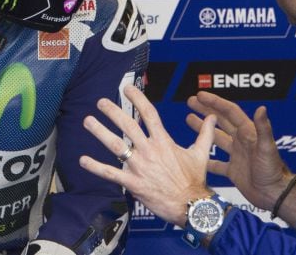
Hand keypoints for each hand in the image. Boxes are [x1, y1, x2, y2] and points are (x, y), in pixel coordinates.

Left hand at [79, 85, 217, 226]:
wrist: (192, 206)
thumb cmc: (195, 180)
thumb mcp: (201, 154)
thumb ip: (205, 134)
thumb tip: (212, 117)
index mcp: (164, 141)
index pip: (149, 114)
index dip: (137, 99)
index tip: (127, 89)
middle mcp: (149, 150)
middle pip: (128, 125)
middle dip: (113, 111)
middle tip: (101, 102)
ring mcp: (140, 166)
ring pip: (116, 146)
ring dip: (100, 132)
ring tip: (88, 121)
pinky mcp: (133, 183)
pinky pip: (111, 173)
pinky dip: (96, 167)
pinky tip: (83, 160)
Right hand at [186, 92, 291, 211]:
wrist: (275, 195)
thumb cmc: (274, 171)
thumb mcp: (267, 148)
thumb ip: (263, 128)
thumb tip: (262, 108)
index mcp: (248, 133)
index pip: (229, 112)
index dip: (215, 103)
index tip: (200, 96)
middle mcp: (241, 141)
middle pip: (220, 121)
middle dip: (206, 110)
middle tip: (192, 101)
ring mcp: (237, 156)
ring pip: (216, 138)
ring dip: (204, 129)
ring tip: (189, 119)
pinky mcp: (233, 170)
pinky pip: (217, 163)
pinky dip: (206, 159)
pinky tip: (195, 155)